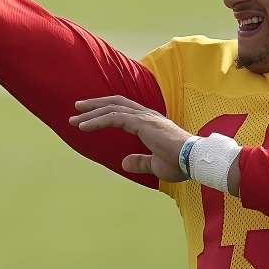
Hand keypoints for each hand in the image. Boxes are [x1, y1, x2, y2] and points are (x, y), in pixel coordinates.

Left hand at [69, 95, 193, 181]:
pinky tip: (83, 126)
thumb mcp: (156, 164)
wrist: (194, 160)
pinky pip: (114, 118)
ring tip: (74, 118)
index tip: (89, 115)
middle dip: (95, 104)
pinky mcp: (142, 123)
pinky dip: (97, 121)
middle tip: (77, 107)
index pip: (124, 110)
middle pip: (115, 103)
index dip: (106, 111)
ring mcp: (144, 117)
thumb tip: (124, 162)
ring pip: (112, 108)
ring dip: (91, 112)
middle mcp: (147, 115)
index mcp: (150, 122)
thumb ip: (140, 161)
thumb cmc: (181, 163)